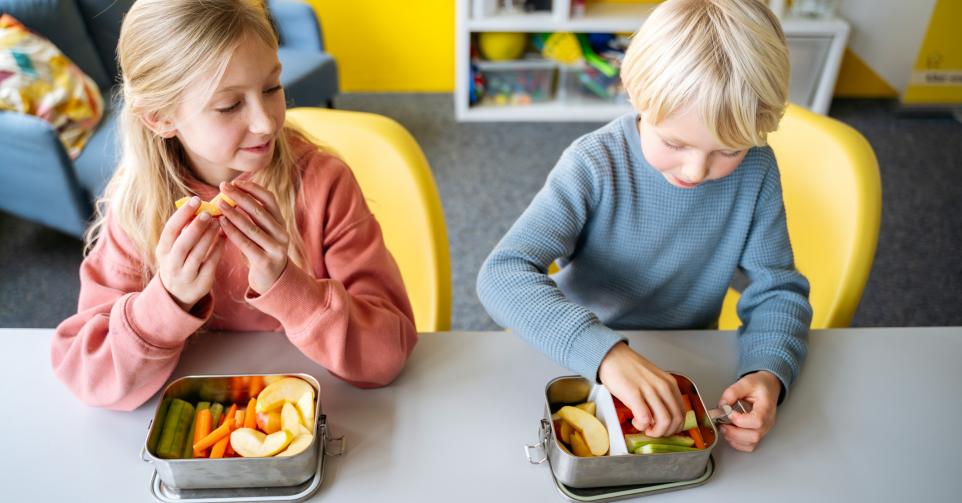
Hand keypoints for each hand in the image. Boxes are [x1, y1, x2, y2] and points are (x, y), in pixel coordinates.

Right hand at [156, 196, 226, 310]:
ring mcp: (185, 276)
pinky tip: (224, 237)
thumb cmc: (179, 261)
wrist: (177, 294)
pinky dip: (218, 249)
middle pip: (183, 244)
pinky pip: (211, 264)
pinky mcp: (200, 284)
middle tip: (210, 212)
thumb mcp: (174, 247)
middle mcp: (171, 264)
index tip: (196, 200)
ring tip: (219, 222)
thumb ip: (184, 229)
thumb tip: (201, 204)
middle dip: (196, 227)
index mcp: (162, 250)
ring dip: (209, 237)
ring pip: (198, 254)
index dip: (182, 214)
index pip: (170, 230)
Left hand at [217, 180, 289, 294]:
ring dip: (233, 213)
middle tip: (223, 186)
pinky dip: (233, 231)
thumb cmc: (261, 252)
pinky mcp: (265, 261)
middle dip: (239, 196)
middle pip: (259, 210)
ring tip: (218, 203)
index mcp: (281, 223)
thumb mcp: (261, 232)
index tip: (235, 182)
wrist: (272, 281)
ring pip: (252, 227)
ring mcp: (276, 248)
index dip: (252, 188)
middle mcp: (282, 233)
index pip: (269, 199)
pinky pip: (246, 243)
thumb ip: (252, 217)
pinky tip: (221, 223)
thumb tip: (230, 193)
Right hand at [598, 342, 684, 436]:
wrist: (612, 356)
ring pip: (664, 422)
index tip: (663, 428)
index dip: (674, 426)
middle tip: (653, 431)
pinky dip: (641, 426)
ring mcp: (650, 390)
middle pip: (676, 420)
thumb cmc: (629, 369)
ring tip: (644, 427)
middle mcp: (663, 387)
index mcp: (670, 383)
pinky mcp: (634, 395)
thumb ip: (661, 395)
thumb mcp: (654, 379)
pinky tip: (635, 421)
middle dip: (665, 432)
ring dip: (654, 432)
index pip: (682, 412)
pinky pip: (645, 419)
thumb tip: (662, 416)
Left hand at [717, 371, 781, 451]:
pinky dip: (737, 443)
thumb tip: (722, 405)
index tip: (729, 413)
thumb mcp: (745, 382)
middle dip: (734, 432)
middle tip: (722, 424)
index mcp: (766, 407)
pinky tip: (730, 433)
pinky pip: (750, 446)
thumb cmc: (760, 386)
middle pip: (754, 436)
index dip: (740, 420)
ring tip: (725, 428)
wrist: (768, 387)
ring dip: (734, 438)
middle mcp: (767, 421)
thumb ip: (732, 393)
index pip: (757, 421)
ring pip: (751, 443)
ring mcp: (764, 429)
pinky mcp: (758, 433)